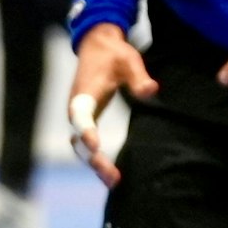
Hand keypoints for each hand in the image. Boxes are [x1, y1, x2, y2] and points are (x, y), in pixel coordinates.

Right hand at [67, 24, 158, 186]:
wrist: (97, 46)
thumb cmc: (114, 53)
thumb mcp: (130, 61)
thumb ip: (139, 77)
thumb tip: (151, 91)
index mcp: (85, 92)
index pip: (81, 114)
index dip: (87, 131)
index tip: (95, 147)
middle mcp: (76, 107)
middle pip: (79, 139)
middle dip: (93, 159)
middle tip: (113, 176)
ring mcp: (78, 115)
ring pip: (80, 145)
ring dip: (95, 163)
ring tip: (114, 181)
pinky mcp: (84, 119)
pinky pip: (85, 143)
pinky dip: (95, 158)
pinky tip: (111, 173)